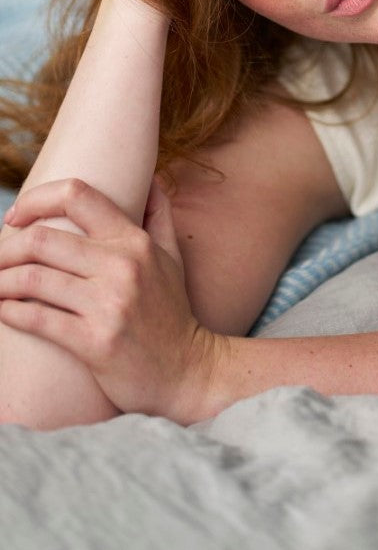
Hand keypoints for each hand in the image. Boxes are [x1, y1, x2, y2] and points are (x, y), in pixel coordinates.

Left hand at [0, 179, 220, 422]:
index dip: (36, 199)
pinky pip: (37, 319)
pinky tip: (2, 309)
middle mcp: (122, 266)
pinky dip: (9, 311)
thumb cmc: (173, 313)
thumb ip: (160, 214)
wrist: (186, 371)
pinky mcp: (94, 342)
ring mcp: (108, 304)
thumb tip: (152, 179)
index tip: (14, 217)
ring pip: (32, 279)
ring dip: (0, 281)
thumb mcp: (172, 257)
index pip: (77, 196)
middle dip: (4, 248)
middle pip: (42, 239)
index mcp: (134, 241)